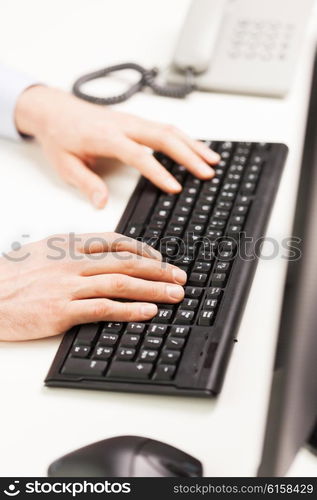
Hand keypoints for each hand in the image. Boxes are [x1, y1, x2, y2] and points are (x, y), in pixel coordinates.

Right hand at [0, 233, 185, 340]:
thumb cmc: (12, 275)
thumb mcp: (44, 251)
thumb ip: (73, 250)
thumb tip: (102, 255)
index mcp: (69, 244)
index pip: (116, 242)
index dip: (145, 251)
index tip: (162, 259)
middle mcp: (72, 261)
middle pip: (126, 262)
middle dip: (158, 270)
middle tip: (180, 277)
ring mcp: (68, 285)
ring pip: (121, 283)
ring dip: (153, 289)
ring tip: (175, 295)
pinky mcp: (62, 310)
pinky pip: (103, 307)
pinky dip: (130, 310)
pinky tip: (148, 312)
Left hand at [15, 86, 219, 207]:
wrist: (54, 109)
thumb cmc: (60, 136)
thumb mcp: (65, 164)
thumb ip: (86, 183)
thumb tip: (101, 203)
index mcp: (107, 137)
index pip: (138, 155)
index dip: (159, 172)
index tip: (176, 188)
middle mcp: (124, 125)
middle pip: (164, 136)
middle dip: (189, 155)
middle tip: (207, 173)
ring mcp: (132, 121)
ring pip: (169, 129)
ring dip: (193, 144)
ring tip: (213, 160)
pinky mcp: (136, 121)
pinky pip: (165, 128)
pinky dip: (184, 139)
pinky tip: (196, 149)